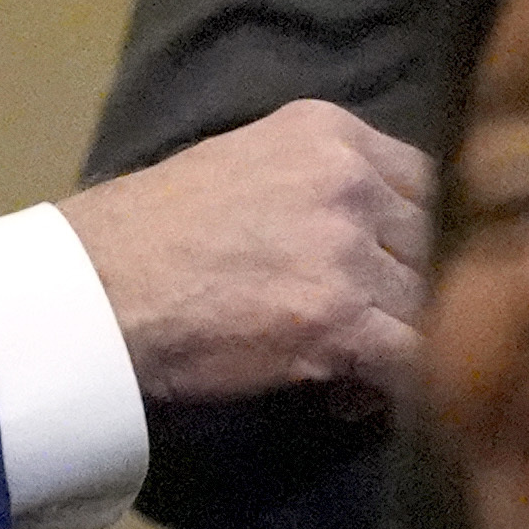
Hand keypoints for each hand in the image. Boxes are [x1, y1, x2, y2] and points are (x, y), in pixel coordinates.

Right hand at [60, 99, 432, 403]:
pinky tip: (348, 396)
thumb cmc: (147, 238)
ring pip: (429, 302)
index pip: (430, 180)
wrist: (92, 294)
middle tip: (376, 332)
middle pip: (436, 242)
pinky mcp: (338, 316)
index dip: (421, 237)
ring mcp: (346, 246)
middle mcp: (348, 176)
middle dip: (414, 294)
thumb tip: (377, 234)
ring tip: (355, 369)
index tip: (396, 276)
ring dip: (403, 344)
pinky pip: (411, 358)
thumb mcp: (244, 166)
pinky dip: (393, 388)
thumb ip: (320, 183)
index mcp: (329, 131)